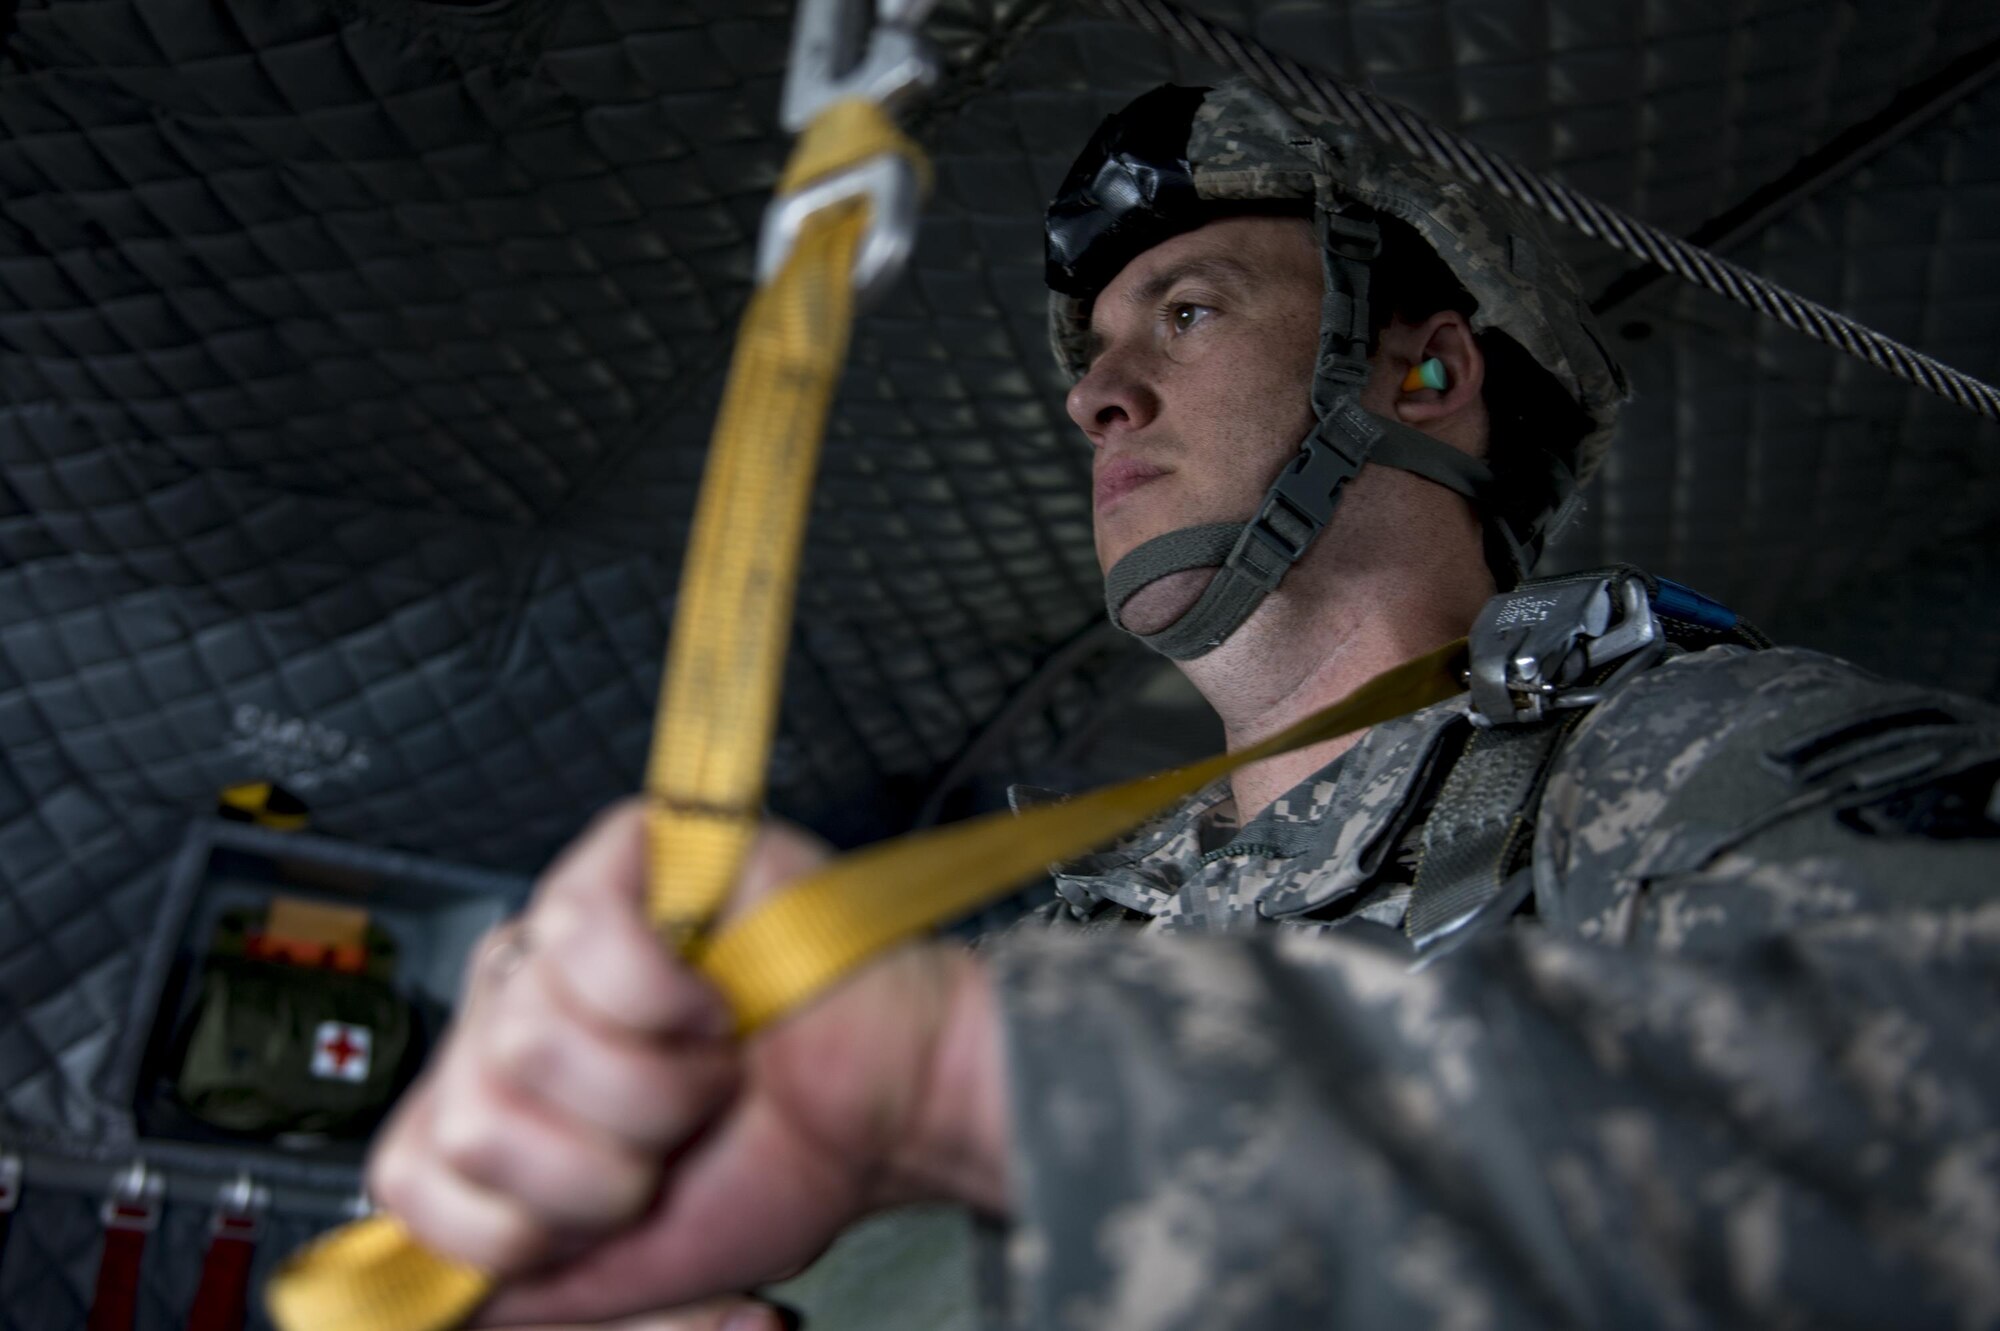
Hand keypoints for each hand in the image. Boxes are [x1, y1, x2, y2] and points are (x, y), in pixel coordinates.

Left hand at [366, 801, 1008, 1326]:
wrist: (887, 1109)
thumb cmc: (777, 1162)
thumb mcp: (618, 1273)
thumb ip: (504, 1288)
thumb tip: (400, 1290)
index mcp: (495, 1106)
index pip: (409, 1177)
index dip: (525, 1221)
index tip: (614, 1209)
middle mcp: (508, 1013)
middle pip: (474, 1116)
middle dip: (607, 1160)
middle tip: (678, 1130)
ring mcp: (556, 934)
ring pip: (526, 1035)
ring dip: (653, 1084)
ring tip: (705, 1061)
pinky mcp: (617, 857)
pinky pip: (576, 936)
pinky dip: (666, 996)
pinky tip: (706, 999)